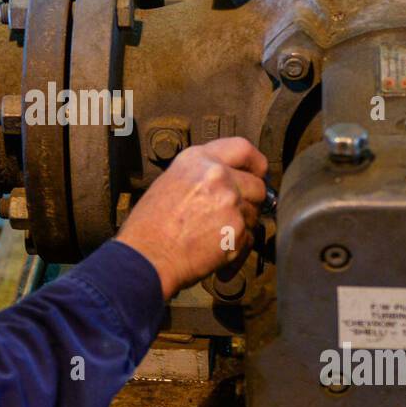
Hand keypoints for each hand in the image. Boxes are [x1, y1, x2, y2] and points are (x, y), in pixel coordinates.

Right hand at [115, 137, 267, 300]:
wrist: (146, 257)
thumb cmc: (149, 227)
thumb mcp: (171, 182)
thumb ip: (203, 176)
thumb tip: (230, 180)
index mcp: (198, 159)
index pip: (242, 148)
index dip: (256, 163)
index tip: (259, 172)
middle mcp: (217, 176)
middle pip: (257, 185)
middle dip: (250, 201)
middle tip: (233, 213)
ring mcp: (230, 203)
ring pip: (255, 214)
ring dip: (242, 225)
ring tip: (214, 234)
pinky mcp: (237, 231)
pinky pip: (250, 238)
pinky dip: (237, 246)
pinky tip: (215, 249)